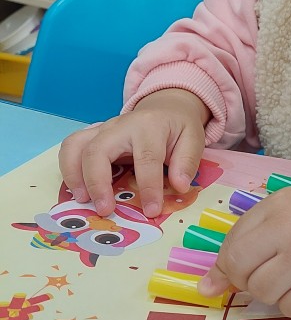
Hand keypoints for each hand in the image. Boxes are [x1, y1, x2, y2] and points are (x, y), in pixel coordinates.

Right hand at [59, 90, 208, 217]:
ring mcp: (102, 130)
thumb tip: (179, 186)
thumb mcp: (193, 139)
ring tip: (82, 200)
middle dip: (97, 182)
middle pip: (98, 150)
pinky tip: (78, 190)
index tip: (151, 211)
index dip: (148, 187)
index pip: (146, 158)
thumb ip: (187, 162)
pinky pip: (70, 148)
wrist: (164, 108)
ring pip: (75, 146)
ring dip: (73, 175)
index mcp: (149, 126)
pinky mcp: (92, 136)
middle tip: (104, 210)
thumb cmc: (177, 127)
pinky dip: (68, 170)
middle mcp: (120, 125)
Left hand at [199, 182, 290, 318]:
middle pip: (243, 275)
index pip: (232, 250)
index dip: (230, 267)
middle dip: (251, 280)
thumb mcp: (286, 212)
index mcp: (277, 209)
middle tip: (276, 270)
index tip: (241, 271)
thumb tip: (206, 288)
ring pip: (264, 295)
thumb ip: (245, 240)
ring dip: (276, 292)